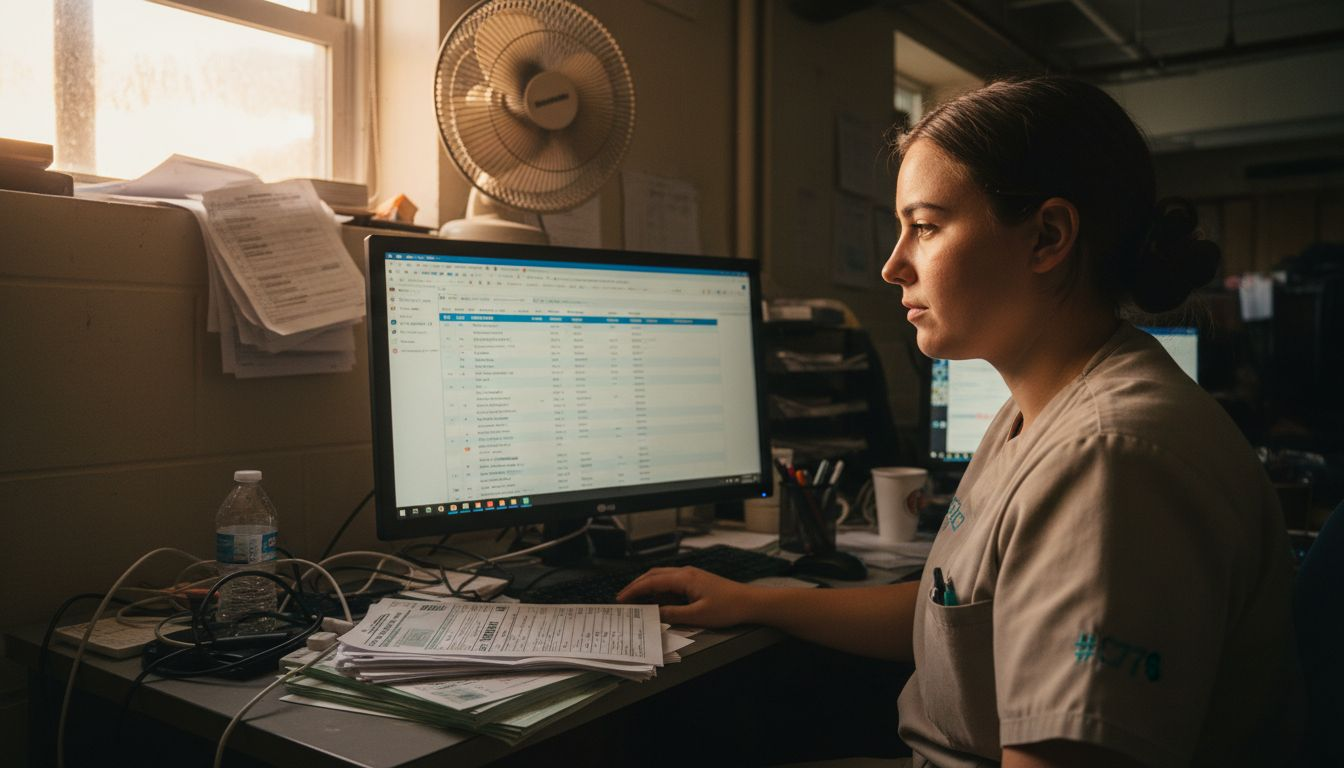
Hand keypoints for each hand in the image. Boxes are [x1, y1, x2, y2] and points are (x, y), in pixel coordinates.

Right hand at [616, 566, 757, 626]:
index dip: (634, 590)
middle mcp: (685, 573)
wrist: (749, 602)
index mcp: (684, 578)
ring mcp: (691, 575)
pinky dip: (660, 589)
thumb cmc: (727, 608)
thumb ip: (673, 613)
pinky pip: (672, 582)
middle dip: (636, 585)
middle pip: (654, 575)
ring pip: (662, 577)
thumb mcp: (698, 615)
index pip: (651, 581)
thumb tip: (653, 613)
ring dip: (648, 586)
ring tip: (636, 600)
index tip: (621, 598)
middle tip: (623, 598)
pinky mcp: (696, 581)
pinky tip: (657, 601)